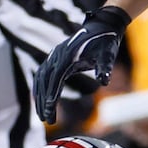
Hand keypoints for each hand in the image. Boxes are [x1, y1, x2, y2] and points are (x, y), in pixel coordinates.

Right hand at [32, 6, 130, 122]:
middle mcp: (58, 55)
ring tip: (42, 115)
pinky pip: (42, 74)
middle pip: (45, 81)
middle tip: (47, 120)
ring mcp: (54, 56)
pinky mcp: (55, 58)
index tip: (50, 111)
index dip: (51, 95)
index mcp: (69, 55)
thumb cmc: (106, 42)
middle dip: (44, 101)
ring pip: (40, 79)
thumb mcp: (108, 54)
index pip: (56, 78)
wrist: (102, 27)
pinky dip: (39, 88)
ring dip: (39, 97)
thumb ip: (105, 67)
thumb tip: (104, 80)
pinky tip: (40, 100)